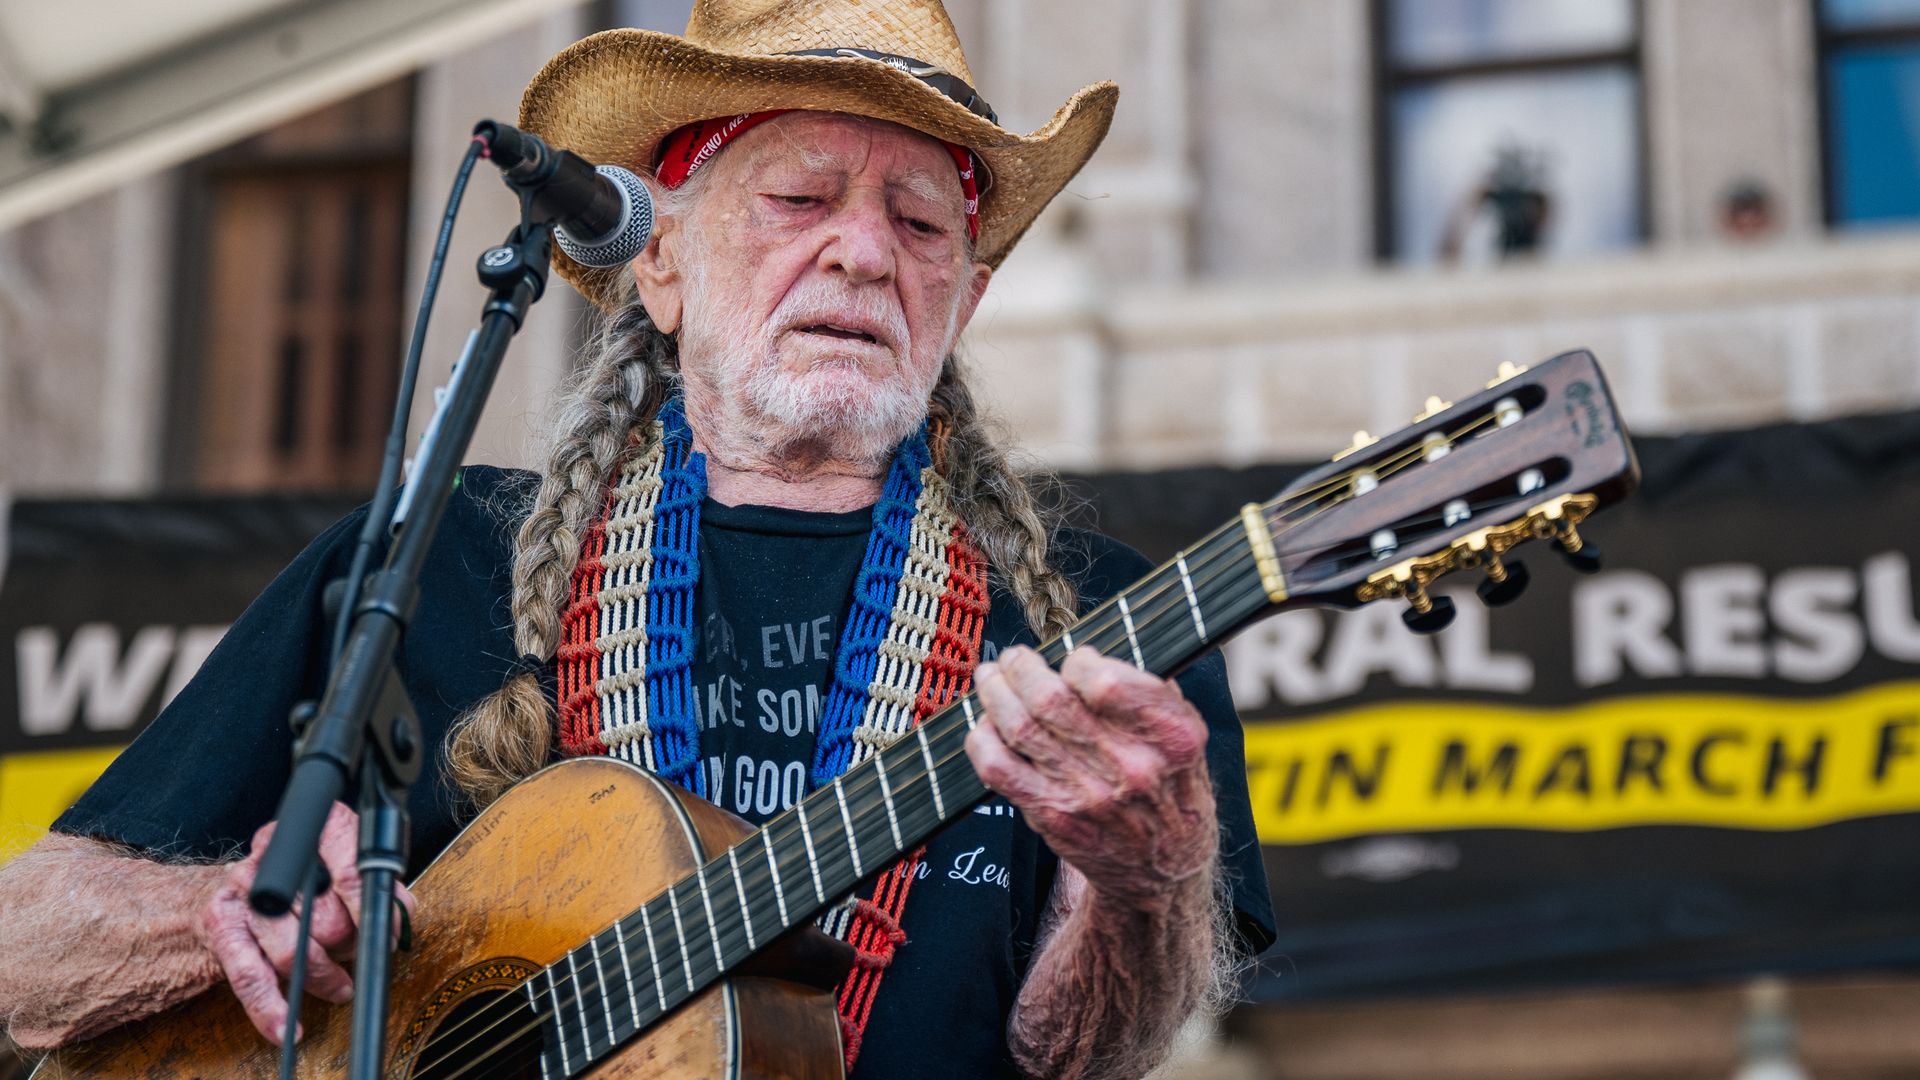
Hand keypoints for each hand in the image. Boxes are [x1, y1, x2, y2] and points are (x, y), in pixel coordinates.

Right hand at [192, 802, 416, 1044]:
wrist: (251, 881)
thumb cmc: (316, 875)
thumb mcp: (354, 867)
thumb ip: (382, 887)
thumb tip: (399, 915)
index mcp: (317, 830)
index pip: (351, 872)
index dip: (372, 911)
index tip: (389, 935)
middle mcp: (276, 853)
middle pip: (325, 918)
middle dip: (351, 946)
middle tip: (361, 954)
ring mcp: (244, 887)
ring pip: (292, 951)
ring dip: (325, 976)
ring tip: (341, 984)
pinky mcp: (220, 921)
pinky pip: (248, 974)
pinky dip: (270, 1008)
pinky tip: (287, 1026)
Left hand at [964, 647, 1215, 911]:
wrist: (1162, 870)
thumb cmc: (1171, 790)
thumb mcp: (1188, 739)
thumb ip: (1152, 694)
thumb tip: (1096, 654)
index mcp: (1171, 737)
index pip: (1105, 681)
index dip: (1077, 660)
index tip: (1073, 659)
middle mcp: (1130, 767)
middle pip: (1052, 699)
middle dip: (1021, 668)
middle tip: (1013, 658)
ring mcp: (1087, 794)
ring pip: (1019, 727)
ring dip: (995, 693)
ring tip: (990, 678)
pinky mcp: (1052, 815)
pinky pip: (999, 768)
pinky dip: (982, 739)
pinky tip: (985, 724)